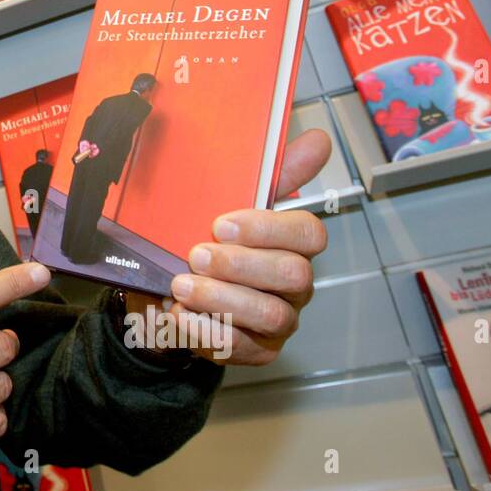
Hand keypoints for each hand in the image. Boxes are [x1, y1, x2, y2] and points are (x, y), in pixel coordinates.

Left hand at [126, 129, 330, 365]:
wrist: (172, 294)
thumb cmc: (210, 242)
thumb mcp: (230, 203)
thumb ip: (274, 174)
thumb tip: (319, 139)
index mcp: (292, 245)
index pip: (308, 234)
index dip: (268, 229)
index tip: (221, 223)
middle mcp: (295, 285)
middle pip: (293, 275)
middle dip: (241, 265)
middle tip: (196, 254)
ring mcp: (279, 321)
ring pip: (270, 315)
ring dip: (222, 298)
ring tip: (181, 286)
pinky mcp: (257, 351)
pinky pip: (242, 348)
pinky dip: (208, 331)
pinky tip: (179, 315)